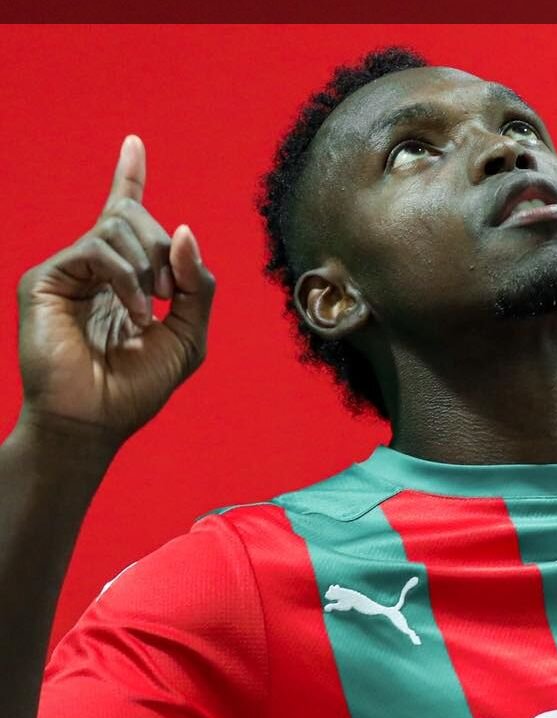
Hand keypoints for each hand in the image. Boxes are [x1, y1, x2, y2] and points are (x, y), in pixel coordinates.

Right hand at [16, 136, 215, 445]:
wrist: (96, 421)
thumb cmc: (139, 385)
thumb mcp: (190, 333)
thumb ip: (198, 284)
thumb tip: (185, 229)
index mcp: (124, 276)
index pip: (124, 214)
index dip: (130, 177)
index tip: (134, 143)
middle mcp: (93, 267)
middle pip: (132, 215)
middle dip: (165, 246)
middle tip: (171, 291)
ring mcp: (67, 270)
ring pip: (117, 225)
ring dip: (149, 266)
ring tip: (151, 311)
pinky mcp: (45, 279)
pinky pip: (97, 249)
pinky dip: (128, 279)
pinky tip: (137, 314)